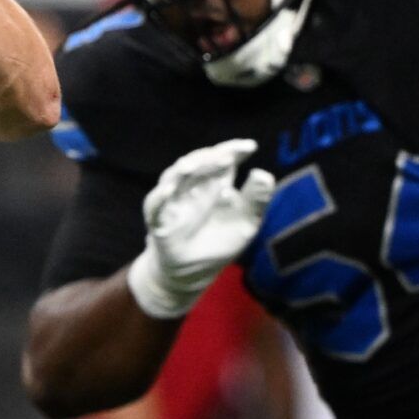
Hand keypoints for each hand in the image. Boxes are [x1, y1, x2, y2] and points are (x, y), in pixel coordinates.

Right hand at [126, 139, 275, 319]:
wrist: (195, 271)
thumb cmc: (220, 240)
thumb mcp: (247, 221)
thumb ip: (256, 199)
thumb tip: (262, 173)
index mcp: (215, 183)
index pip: (222, 159)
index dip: (233, 150)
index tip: (249, 147)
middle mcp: (192, 187)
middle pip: (198, 164)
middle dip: (209, 159)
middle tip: (226, 157)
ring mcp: (174, 202)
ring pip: (173, 178)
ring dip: (182, 170)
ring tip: (195, 164)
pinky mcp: (159, 221)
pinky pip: (155, 206)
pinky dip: (160, 196)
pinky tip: (170, 189)